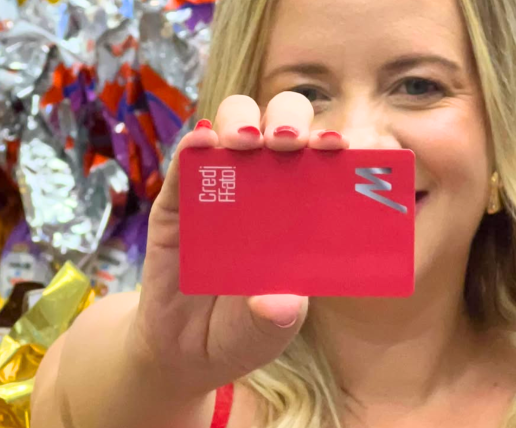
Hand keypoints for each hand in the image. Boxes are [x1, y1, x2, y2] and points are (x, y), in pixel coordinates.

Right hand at [131, 91, 348, 392]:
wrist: (186, 350)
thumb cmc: (243, 331)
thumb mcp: (268, 330)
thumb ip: (277, 318)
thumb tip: (284, 301)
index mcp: (299, 214)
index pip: (319, 162)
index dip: (329, 146)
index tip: (338, 147)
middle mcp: (262, 191)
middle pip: (279, 128)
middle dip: (288, 121)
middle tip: (290, 142)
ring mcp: (218, 191)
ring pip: (231, 128)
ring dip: (242, 122)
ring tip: (247, 142)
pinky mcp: (177, 202)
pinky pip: (184, 164)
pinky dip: (192, 146)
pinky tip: (201, 143)